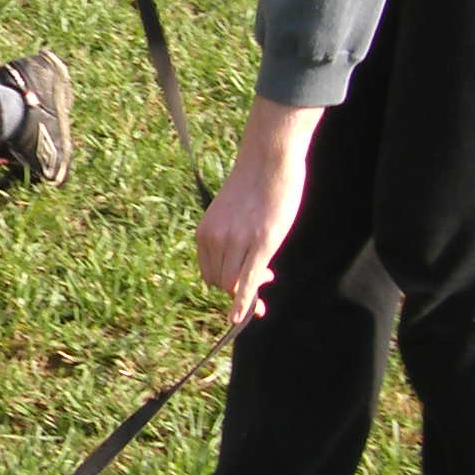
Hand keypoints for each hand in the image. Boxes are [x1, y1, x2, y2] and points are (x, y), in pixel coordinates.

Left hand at [198, 101, 321, 325]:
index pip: (209, 274)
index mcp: (205, 232)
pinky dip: (244, 303)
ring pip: (233, 285)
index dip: (225, 285)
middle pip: (220, 283)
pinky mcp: (260, 243)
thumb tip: (241, 265)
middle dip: (237, 290)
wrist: (268, 158)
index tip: (242, 284)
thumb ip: (230, 239)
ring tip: (269, 272)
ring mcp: (237, 241)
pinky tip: (246, 316)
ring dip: (248, 292)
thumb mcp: (231, 214)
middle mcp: (215, 239)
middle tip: (266, 276)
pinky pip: (247, 281)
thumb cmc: (255, 183)